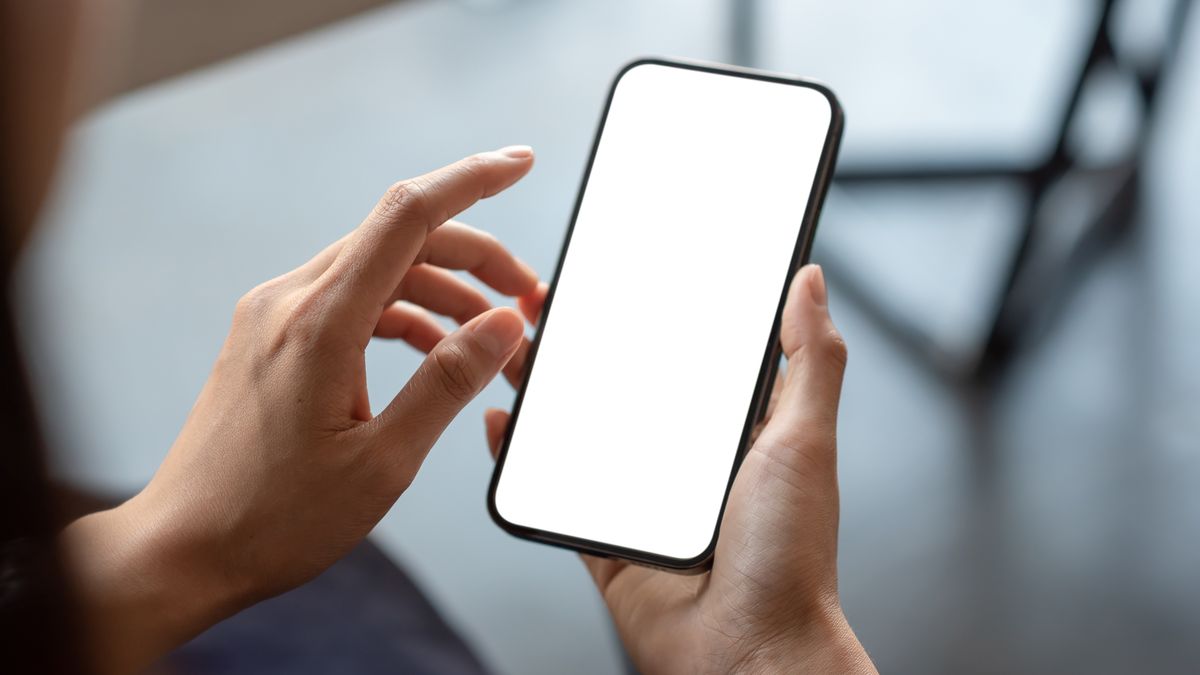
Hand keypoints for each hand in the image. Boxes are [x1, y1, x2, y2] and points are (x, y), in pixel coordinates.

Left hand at [63, 147, 543, 672]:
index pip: (408, 217)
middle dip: (476, 258)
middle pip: (400, 239)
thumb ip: (449, 382)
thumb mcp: (383, 462)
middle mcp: (289, 301)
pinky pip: (350, 300)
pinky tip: (433, 351)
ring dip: (443, 290)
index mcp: (320, 323)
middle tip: (528, 300)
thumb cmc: (275, 519)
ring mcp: (273, 315)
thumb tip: (505, 323)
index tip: (521, 163)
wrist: (182, 550)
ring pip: (378, 269)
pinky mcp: (269, 336)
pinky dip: (402, 313)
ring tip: (491, 336)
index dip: (472, 180)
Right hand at [485, 265, 875, 673]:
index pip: (694, 363)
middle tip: (553, 306)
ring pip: (586, 438)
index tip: (627, 280)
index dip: (661, 321)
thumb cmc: (790, 557)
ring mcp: (645, 505)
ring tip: (518, 348)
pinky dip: (525, 461)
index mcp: (739, 436)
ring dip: (551, 395)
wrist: (749, 656)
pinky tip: (505, 424)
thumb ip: (811, 360)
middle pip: (630, 396)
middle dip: (592, 352)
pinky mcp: (608, 545)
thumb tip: (811, 281)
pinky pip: (557, 496)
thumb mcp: (804, 440)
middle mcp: (690, 468)